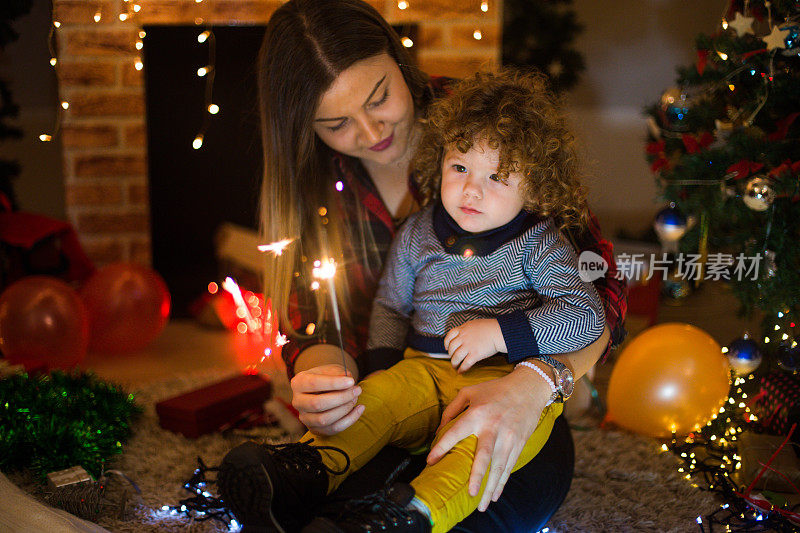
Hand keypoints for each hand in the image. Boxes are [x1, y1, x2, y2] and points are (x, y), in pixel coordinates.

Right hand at [290, 364, 363, 435]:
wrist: (322, 390)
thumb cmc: (327, 377)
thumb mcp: (331, 370)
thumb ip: (339, 373)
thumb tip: (348, 381)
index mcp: (299, 383)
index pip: (314, 383)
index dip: (334, 383)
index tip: (351, 381)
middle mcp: (297, 402)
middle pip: (317, 404)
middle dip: (341, 397)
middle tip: (357, 390)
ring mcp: (305, 417)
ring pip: (324, 419)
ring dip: (345, 409)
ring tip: (356, 398)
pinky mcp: (315, 429)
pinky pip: (334, 428)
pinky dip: (350, 419)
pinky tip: (359, 408)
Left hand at [425, 369, 550, 511]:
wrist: (528, 388)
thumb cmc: (495, 390)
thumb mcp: (470, 392)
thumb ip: (452, 408)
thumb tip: (439, 428)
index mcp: (477, 413)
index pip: (456, 432)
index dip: (442, 446)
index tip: (430, 461)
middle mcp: (493, 427)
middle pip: (484, 456)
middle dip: (477, 476)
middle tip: (470, 493)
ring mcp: (508, 437)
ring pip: (499, 467)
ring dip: (490, 487)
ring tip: (481, 504)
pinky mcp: (518, 443)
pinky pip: (509, 466)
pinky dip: (501, 482)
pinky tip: (494, 495)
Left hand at [444, 319, 505, 372]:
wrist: (498, 332)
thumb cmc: (489, 327)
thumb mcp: (474, 324)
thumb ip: (467, 329)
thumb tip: (462, 333)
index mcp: (463, 329)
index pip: (449, 336)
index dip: (446, 343)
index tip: (446, 348)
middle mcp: (463, 338)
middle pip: (451, 348)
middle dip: (450, 355)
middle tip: (452, 358)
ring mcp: (468, 346)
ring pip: (456, 357)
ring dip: (454, 363)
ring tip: (455, 367)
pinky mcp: (475, 354)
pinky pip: (465, 364)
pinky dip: (461, 369)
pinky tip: (461, 372)